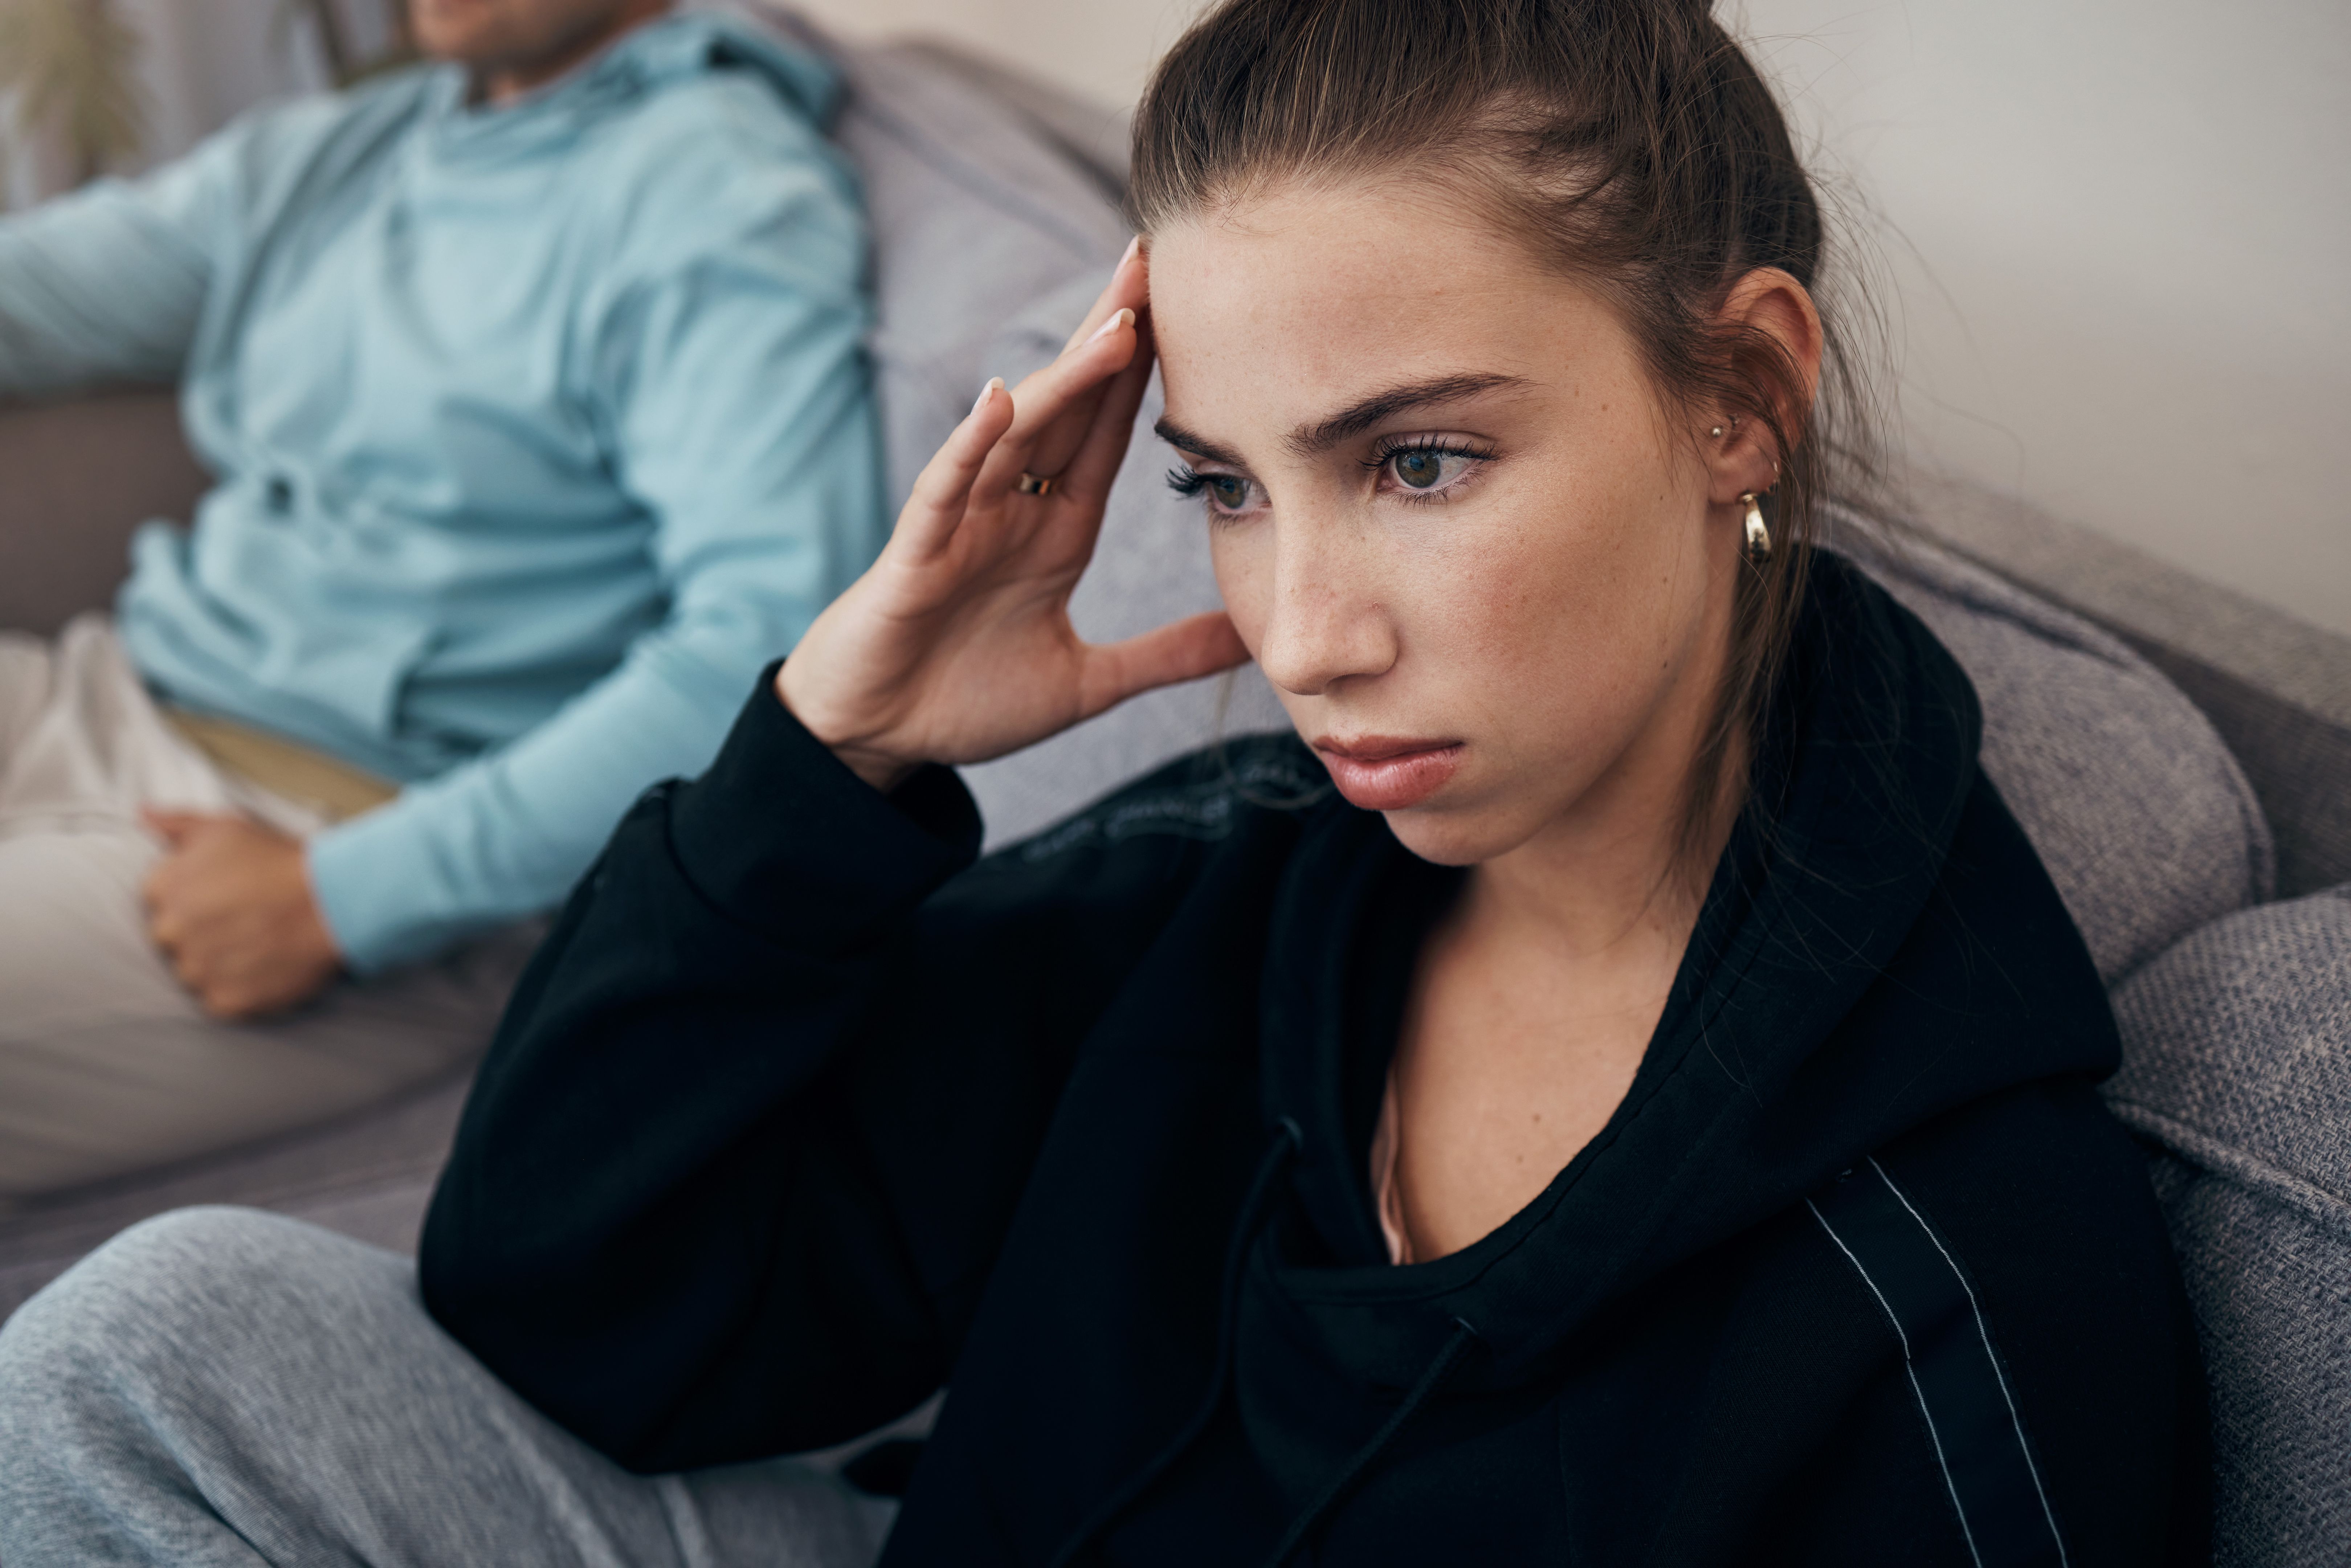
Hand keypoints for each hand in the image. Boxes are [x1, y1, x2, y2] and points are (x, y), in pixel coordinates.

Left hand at [141, 809, 344, 1019]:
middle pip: (173, 940)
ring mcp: (197, 969)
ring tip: (257, 944)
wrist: (332, 901)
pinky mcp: (225, 1000)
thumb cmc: (281, 861)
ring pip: (194, 973)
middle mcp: (172, 932)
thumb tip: (142, 815)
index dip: (193, 899)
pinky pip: (220, 1001)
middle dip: (201, 932)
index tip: (223, 897)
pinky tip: (264, 968)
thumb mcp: (227, 828)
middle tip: (243, 921)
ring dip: (218, 963)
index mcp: (165, 888)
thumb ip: (177, 823)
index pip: (159, 902)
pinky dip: (239, 990)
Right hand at [778, 243, 1249, 789]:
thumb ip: (1164, 657)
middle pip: (1069, 407)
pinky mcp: (916, 554)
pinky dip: (970, 443)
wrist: (879, 738)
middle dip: (1109, 336)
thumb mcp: (1088, 684)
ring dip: (1064, 378)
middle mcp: (1013, 512)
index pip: (1109, 436)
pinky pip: (946, 487)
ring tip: (1116, 323)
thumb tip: (1246, 642)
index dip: (1142, 374)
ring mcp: (962, 524)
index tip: (1186, 306)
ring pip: (1018, 433)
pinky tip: (996, 400)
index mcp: (1056, 533)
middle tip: (1153, 257)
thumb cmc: (966, 702)